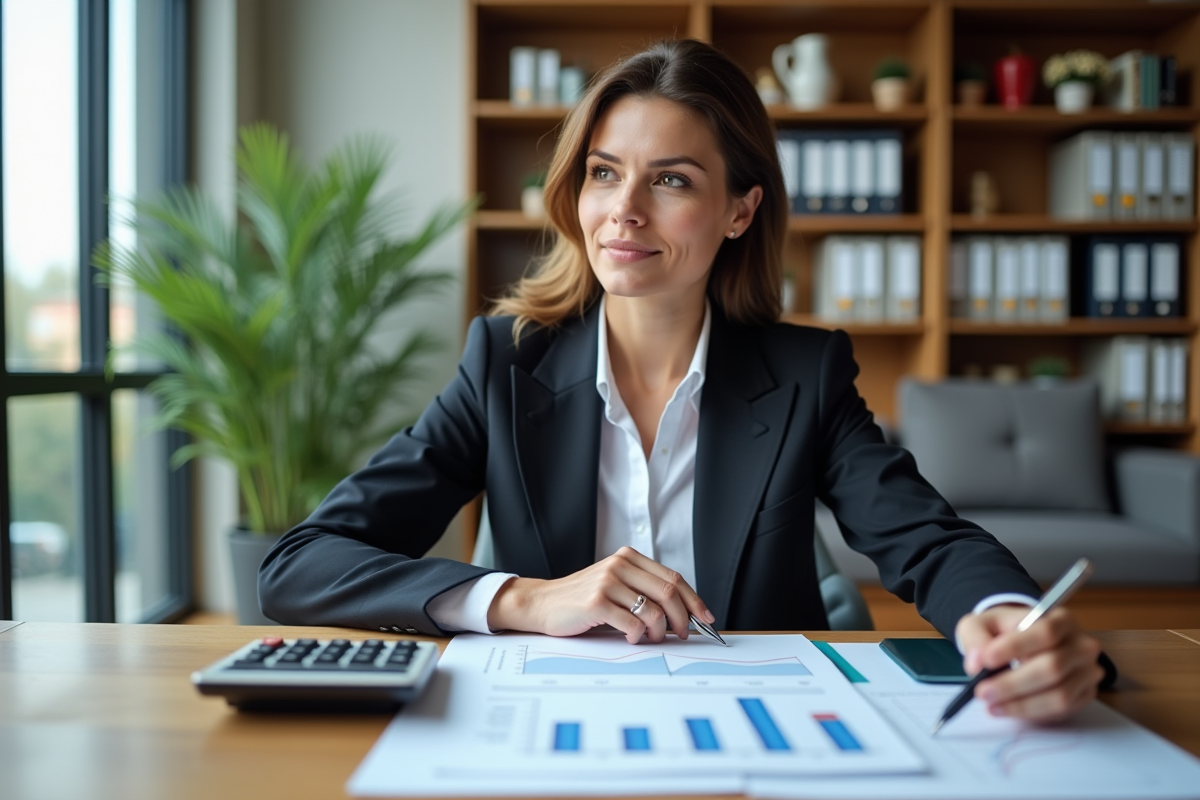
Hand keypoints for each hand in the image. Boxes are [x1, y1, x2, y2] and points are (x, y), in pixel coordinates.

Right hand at [486, 546, 715, 643]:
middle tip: (682, 634)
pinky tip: (631, 638)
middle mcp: (620, 565)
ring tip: (652, 638)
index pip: (673, 578)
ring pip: (654, 611)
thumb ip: (642, 589)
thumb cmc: (581, 599)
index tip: (705, 618)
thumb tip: (683, 613)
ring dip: (659, 632)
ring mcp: (608, 582)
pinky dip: (638, 637)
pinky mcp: (597, 602)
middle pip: (669, 593)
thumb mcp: (615, 584)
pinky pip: (633, 625)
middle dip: (683, 619)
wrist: (543, 603)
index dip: (694, 600)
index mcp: (628, 558)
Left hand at [955, 605, 1103, 722]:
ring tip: (991, 704)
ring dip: (1021, 704)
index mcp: (1060, 619)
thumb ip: (976, 638)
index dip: (1015, 647)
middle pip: (1052, 667)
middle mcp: (1080, 645)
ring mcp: (1087, 672)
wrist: (1020, 645)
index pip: (1045, 632)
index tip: (986, 659)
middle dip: (1013, 683)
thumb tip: (976, 663)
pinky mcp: (1083, 695)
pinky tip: (1007, 709)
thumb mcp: (982, 624)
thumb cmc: (1002, 632)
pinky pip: (1062, 709)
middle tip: (982, 692)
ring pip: (1059, 694)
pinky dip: (1032, 712)